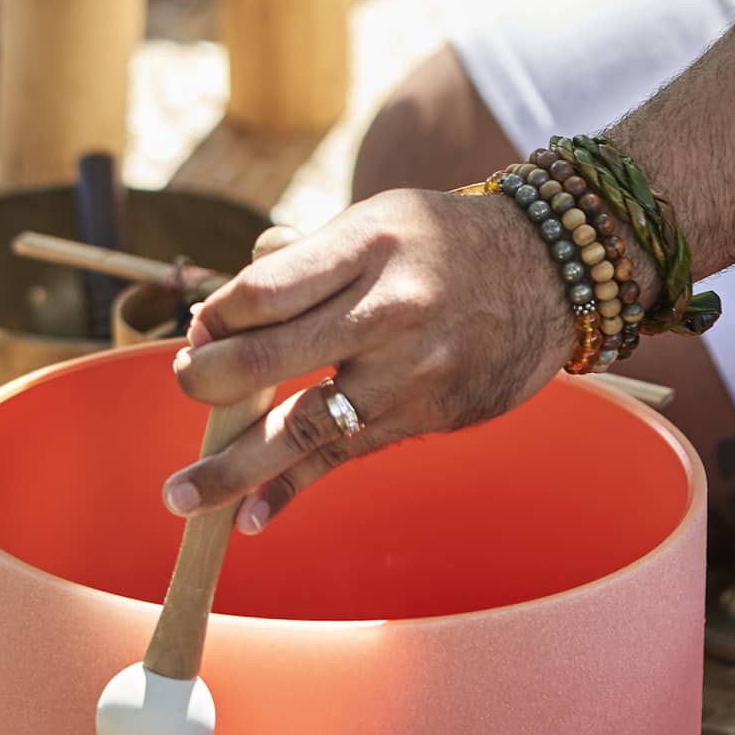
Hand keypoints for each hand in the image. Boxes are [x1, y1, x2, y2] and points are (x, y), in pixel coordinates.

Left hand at [161, 188, 574, 533]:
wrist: (554, 274)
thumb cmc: (444, 241)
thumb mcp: (377, 217)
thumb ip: (303, 257)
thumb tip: (222, 310)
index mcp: (366, 244)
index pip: (262, 290)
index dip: (215, 315)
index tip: (199, 327)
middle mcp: (387, 308)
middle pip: (266, 357)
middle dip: (204, 380)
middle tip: (183, 382)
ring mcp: (409, 370)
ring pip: (301, 425)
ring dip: (232, 467)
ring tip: (181, 496)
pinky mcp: (427, 415)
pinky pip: (346, 458)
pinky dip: (294, 489)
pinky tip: (252, 517)